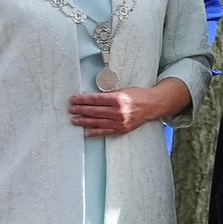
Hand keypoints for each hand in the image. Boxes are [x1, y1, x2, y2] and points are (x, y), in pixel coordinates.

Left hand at [68, 80, 189, 137]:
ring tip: (74, 120)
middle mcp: (118, 112)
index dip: (82, 100)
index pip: (95, 100)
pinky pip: (105, 132)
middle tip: (71, 109)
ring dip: (84, 121)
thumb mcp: (123, 91)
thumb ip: (108, 96)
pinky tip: (86, 132)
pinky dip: (94, 132)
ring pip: (97, 122)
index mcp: (118, 99)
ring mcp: (119, 122)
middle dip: (80, 110)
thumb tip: (92, 99)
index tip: (74, 99)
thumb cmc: (138, 96)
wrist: (152, 106)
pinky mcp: (121, 129)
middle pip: (94, 111)